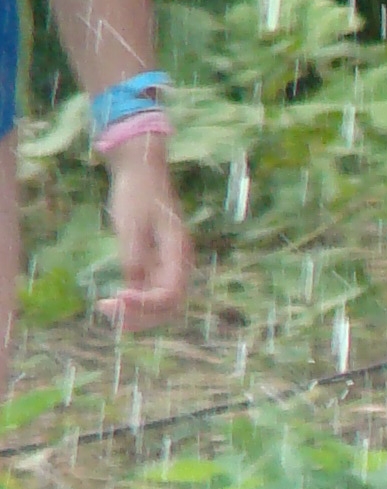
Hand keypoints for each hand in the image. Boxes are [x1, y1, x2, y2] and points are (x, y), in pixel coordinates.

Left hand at [101, 143, 189, 329]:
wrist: (141, 172)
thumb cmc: (138, 192)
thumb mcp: (132, 222)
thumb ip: (134, 254)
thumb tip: (132, 283)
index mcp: (178, 253)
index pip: (170, 293)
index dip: (146, 303)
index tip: (118, 296)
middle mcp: (177, 265)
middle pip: (168, 306)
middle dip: (140, 316)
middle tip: (107, 311)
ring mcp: (167, 266)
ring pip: (159, 304)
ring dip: (136, 314)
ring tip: (106, 311)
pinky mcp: (154, 264)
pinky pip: (148, 293)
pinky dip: (132, 303)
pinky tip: (112, 303)